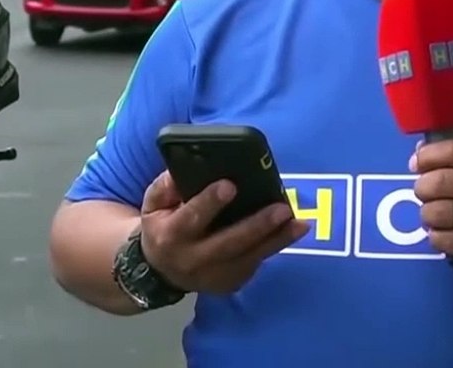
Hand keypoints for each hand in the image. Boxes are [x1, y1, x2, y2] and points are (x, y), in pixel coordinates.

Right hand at [139, 171, 307, 294]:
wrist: (161, 271)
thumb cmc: (162, 226)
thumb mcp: (153, 205)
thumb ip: (166, 186)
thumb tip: (186, 169)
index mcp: (171, 236)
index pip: (191, 218)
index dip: (209, 202)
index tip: (230, 185)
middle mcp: (193, 260)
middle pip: (229, 243)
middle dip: (257, 225)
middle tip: (282, 208)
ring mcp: (214, 276)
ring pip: (250, 257)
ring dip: (277, 239)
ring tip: (300, 223)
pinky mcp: (230, 283)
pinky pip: (255, 263)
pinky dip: (274, 246)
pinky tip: (291, 231)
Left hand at [410, 140, 452, 271]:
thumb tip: (419, 151)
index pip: (452, 151)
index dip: (426, 156)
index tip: (416, 163)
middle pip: (438, 182)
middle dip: (421, 187)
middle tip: (424, 192)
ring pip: (434, 212)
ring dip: (426, 213)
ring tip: (435, 214)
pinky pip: (442, 239)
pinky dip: (435, 235)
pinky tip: (445, 232)